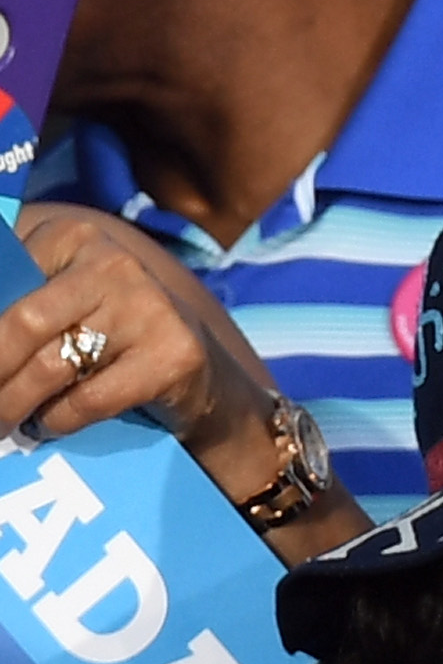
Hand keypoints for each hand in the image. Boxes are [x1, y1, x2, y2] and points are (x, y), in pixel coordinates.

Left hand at [0, 205, 277, 487]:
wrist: (202, 376)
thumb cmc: (112, 336)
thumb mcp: (63, 299)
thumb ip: (20, 299)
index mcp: (75, 237)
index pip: (6, 279)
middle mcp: (114, 263)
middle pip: (24, 324)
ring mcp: (149, 308)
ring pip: (52, 366)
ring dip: (13, 404)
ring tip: (4, 422)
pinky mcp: (174, 356)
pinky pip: (90, 399)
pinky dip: (58, 420)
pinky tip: (48, 426)